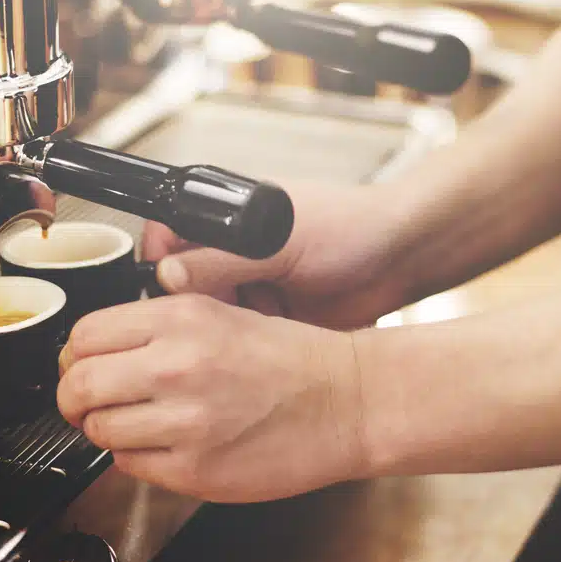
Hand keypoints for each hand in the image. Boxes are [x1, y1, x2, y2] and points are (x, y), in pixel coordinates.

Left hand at [56, 294, 369, 502]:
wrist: (348, 402)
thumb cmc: (292, 360)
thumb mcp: (221, 313)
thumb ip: (157, 327)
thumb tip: (95, 351)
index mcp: (181, 319)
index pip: (83, 336)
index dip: (75, 357)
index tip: (82, 366)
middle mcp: (177, 366)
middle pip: (79, 386)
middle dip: (75, 399)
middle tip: (88, 404)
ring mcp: (185, 422)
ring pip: (100, 431)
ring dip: (107, 431)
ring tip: (138, 425)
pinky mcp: (196, 469)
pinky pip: (131, 466)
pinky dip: (137, 459)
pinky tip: (167, 446)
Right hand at [144, 179, 411, 329]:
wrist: (400, 259)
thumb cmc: (349, 227)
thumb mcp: (278, 242)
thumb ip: (222, 260)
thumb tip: (168, 277)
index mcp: (228, 216)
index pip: (168, 236)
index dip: (160, 264)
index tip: (167, 291)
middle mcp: (234, 251)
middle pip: (183, 285)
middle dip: (196, 306)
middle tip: (217, 316)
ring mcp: (252, 286)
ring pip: (210, 317)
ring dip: (224, 327)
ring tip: (254, 324)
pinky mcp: (270, 320)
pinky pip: (240, 338)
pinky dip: (248, 344)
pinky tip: (270, 339)